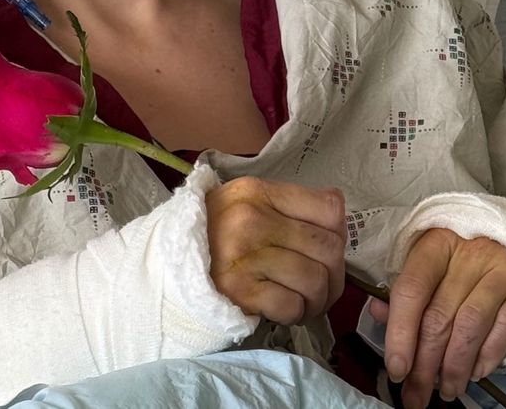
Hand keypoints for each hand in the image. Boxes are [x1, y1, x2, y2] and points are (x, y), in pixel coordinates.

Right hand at [205, 176, 345, 325]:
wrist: (166, 265)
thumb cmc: (214, 233)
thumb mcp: (247, 202)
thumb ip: (289, 206)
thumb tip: (338, 222)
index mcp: (258, 191)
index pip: (329, 208)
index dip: (339, 233)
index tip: (328, 249)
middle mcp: (251, 219)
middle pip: (329, 248)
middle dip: (335, 275)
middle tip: (324, 285)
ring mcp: (244, 256)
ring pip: (315, 280)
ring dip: (319, 299)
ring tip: (306, 301)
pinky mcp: (238, 291)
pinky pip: (292, 305)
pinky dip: (296, 313)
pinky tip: (285, 309)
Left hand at [370, 228, 505, 407]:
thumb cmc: (462, 256)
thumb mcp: (430, 261)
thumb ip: (406, 290)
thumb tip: (378, 313)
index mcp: (436, 243)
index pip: (412, 290)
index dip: (400, 333)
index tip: (397, 369)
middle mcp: (470, 254)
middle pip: (439, 316)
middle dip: (425, 365)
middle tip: (416, 395)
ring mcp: (501, 269)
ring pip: (470, 326)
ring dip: (455, 367)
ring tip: (446, 390)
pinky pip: (505, 328)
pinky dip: (488, 356)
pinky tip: (475, 372)